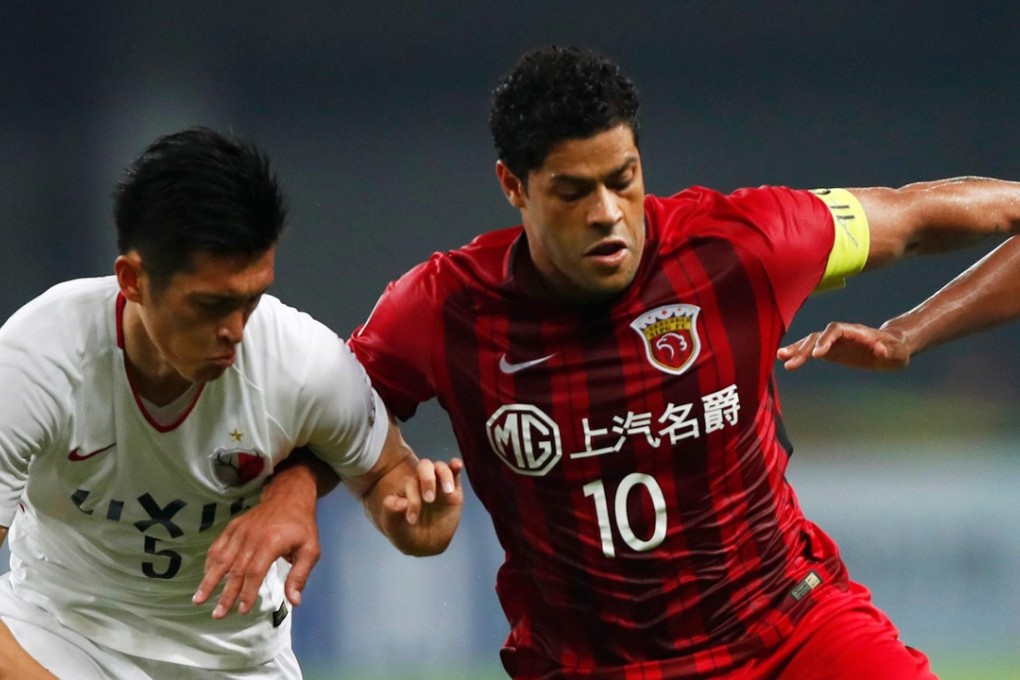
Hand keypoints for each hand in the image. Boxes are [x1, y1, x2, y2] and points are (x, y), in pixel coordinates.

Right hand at [193, 465, 319, 618]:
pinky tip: (206, 577)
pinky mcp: (233, 527)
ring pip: (221, 559)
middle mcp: (252, 537)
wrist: (289, 497)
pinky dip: (210, 562)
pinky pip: (218, 546)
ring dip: (209, 580)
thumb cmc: (301, 526)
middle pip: (235, 570)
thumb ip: (300, 576)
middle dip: (225, 594)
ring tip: (199, 599)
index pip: (254, 572)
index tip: (242, 610)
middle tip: (218, 614)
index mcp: (271, 542)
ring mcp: (240, 531)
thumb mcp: (310, 550)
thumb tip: (294, 601)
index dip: (247, 593)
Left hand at [379, 458, 463, 555]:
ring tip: (448, 492)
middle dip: (428, 479)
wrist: (424, 545)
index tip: (412, 520)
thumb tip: (401, 502)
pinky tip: (457, 465)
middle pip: (425, 466)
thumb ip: (390, 512)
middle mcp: (421, 481)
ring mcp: (438, 484)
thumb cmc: (405, 532)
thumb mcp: (393, 526)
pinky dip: (456, 466)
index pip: (410, 483)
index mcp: (406, 487)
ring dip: (444, 475)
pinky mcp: (454, 490)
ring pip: (441, 467)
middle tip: (429, 500)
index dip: (412, 499)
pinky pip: (455, 473)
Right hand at [778, 322, 911, 370]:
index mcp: (856, 332)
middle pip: (819, 336)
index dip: (825, 340)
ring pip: (811, 342)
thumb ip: (888, 351)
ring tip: (780, 358)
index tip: (816, 354)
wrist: (893, 348)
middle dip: (804, 347)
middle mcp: (842, 334)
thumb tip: (878, 349)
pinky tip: (785, 361)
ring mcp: (834, 342)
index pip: (836, 330)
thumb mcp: (898, 353)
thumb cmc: (897, 350)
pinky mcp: (831, 351)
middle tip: (790, 360)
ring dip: (796, 349)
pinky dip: (799, 355)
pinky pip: (811, 351)